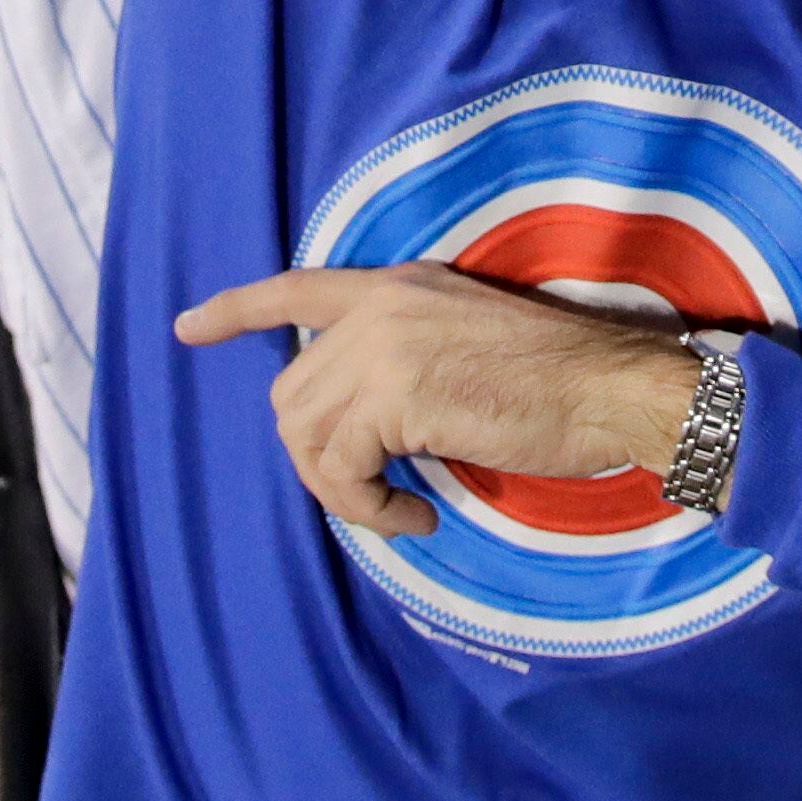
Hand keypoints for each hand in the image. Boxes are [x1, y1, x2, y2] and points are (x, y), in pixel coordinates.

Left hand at [176, 263, 701, 538]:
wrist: (613, 385)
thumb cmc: (561, 380)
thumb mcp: (467, 343)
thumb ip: (407, 359)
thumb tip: (364, 421)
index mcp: (400, 287)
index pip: (299, 286)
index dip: (238, 308)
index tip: (188, 325)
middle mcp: (381, 307)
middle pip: (292, 394)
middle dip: (319, 458)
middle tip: (379, 492)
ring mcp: (384, 347)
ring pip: (304, 436)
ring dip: (342, 491)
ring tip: (397, 507)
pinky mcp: (396, 396)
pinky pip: (340, 470)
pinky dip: (369, 508)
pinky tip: (417, 513)